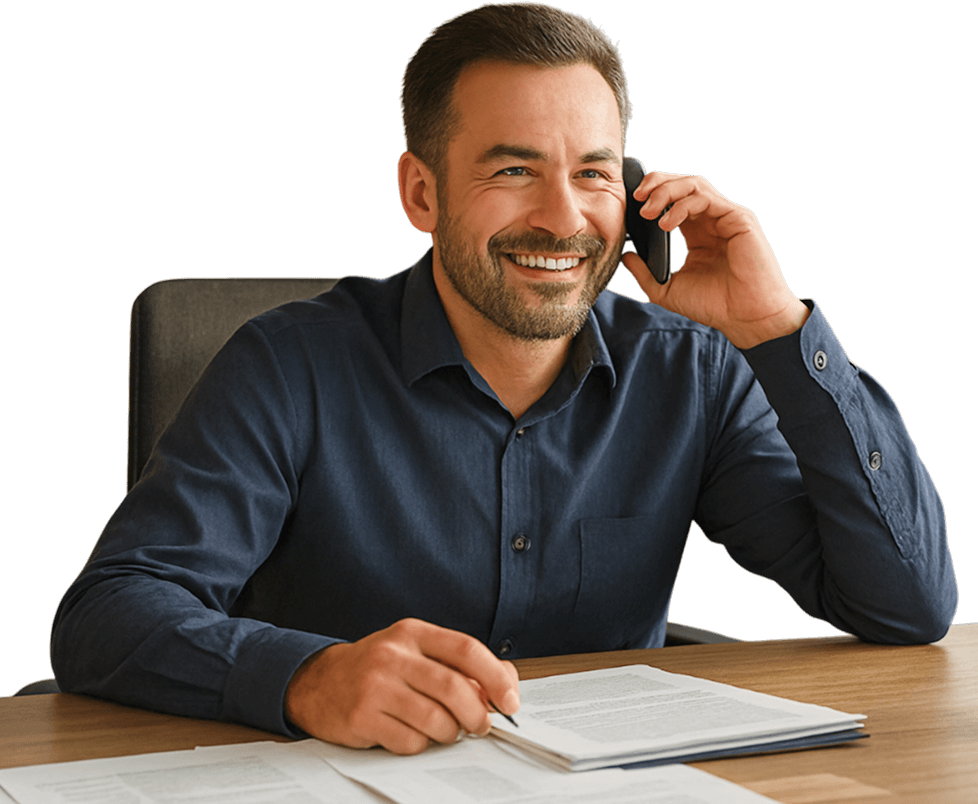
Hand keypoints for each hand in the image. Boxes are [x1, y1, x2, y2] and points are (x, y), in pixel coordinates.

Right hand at [284, 618, 519, 754]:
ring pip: (434, 719)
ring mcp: (374, 685)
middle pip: (453, 687)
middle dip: (477, 714)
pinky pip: (409, 741)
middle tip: (480, 726)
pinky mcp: (361, 717)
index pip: (466, 649)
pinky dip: (420, 745)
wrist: (318, 682)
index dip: (496, 677)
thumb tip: (505, 683)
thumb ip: (459, 663)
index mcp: (412, 633)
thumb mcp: (416, 653)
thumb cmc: (379, 669)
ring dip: (449, 733)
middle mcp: (392, 654)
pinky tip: (411, 734)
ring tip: (445, 730)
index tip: (510, 701)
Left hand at [621, 171, 808, 348]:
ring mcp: (726, 217)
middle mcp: (712, 221)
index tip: (630, 203)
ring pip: (694, 185)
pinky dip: (682, 206)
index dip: (652, 194)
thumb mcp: (668, 290)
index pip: (673, 200)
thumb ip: (645, 274)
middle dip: (656, 183)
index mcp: (697, 233)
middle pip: (683, 184)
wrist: (744, 317)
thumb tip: (626, 255)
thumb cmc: (714, 305)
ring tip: (647, 211)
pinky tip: (665, 224)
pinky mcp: (738, 218)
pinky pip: (706, 199)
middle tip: (636, 197)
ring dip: (666, 191)